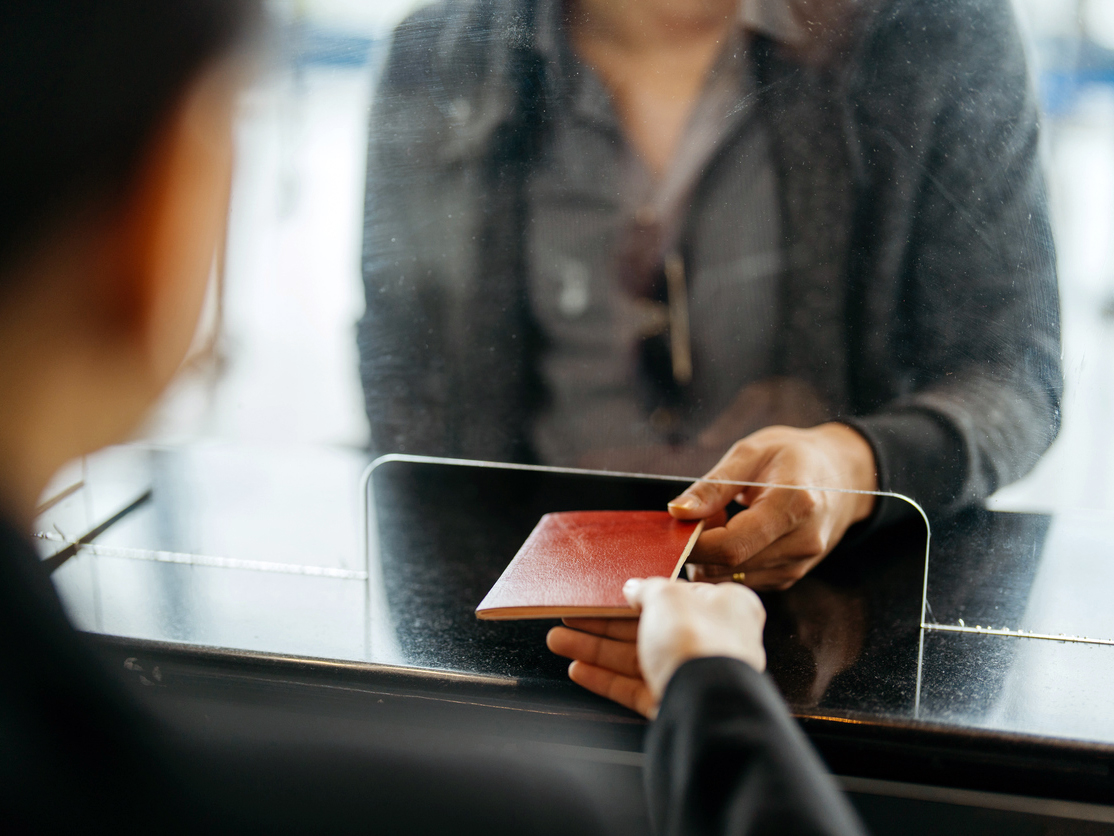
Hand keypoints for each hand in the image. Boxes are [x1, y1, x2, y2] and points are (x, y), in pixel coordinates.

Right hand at [546, 577, 766, 718]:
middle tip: (570, 618)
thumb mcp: (667, 596)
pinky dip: (605, 679)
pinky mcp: (672, 703)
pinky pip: (633, 688)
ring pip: (634, 659)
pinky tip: (578, 670)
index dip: (639, 594)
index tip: (607, 594)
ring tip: (558, 641)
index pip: (675, 595)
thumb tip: (634, 589)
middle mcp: (711, 641)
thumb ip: (647, 589)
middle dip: (602, 624)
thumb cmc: (697, 640)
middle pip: (646, 628)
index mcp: (723, 606)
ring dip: (594, 650)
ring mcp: (691, 675)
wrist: (705, 703)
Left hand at [667, 423, 877, 590]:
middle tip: (694, 519)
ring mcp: (800, 564)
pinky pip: (746, 579)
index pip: (731, 545)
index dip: (693, 545)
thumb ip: (712, 486)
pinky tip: (735, 534)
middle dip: (698, 550)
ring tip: (720, 520)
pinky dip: (728, 563)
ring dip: (712, 558)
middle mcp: (803, 542)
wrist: (843, 473)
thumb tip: (678, 512)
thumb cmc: (793, 456)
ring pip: (734, 578)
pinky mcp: (792, 576)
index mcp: (794, 505)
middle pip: (730, 566)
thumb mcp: (750, 454)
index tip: (672, 529)